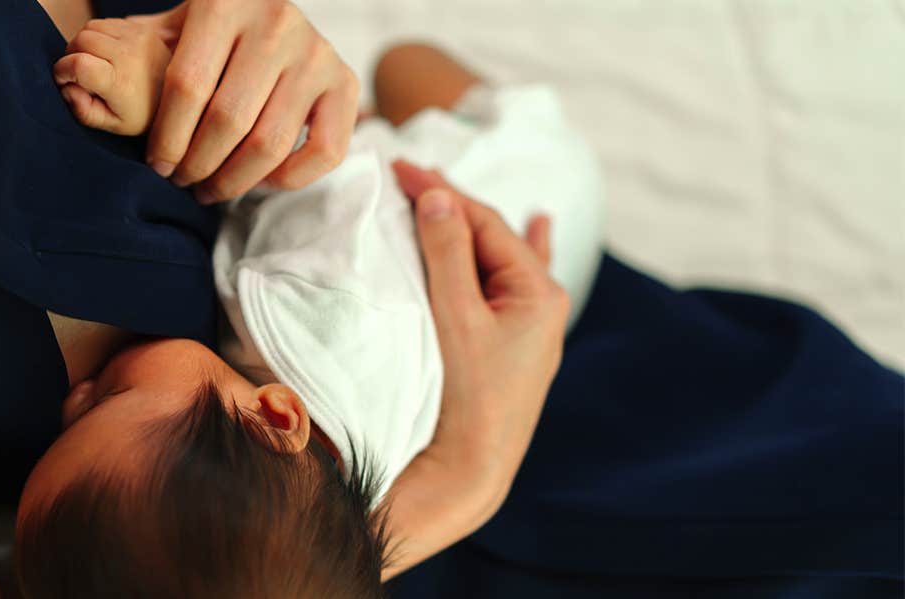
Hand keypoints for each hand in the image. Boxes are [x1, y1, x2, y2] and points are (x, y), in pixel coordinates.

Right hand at [54, 18, 172, 135]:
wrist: (176, 97)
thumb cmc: (141, 115)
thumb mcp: (113, 125)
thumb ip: (84, 111)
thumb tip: (66, 89)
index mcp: (121, 82)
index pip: (77, 63)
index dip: (62, 72)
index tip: (66, 82)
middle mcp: (130, 55)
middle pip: (79, 40)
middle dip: (71, 56)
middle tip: (80, 75)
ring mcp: (137, 37)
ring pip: (89, 27)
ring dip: (84, 44)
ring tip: (95, 64)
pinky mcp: (141, 28)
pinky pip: (105, 22)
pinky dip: (98, 36)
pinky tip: (108, 54)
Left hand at [126, 0, 358, 203]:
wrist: (272, 13)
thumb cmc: (211, 33)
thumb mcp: (177, 26)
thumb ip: (144, 50)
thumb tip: (86, 79)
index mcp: (224, 2)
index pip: (187, 86)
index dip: (166, 138)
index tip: (157, 165)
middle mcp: (276, 23)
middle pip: (227, 120)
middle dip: (197, 164)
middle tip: (182, 181)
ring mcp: (316, 54)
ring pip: (269, 142)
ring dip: (233, 180)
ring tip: (210, 189)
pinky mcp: (346, 84)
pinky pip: (322, 151)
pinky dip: (288, 178)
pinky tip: (260, 181)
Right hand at [392, 160, 568, 496]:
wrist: (470, 469)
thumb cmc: (465, 395)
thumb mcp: (456, 317)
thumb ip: (448, 254)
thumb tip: (438, 197)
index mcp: (538, 293)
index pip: (484, 224)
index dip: (441, 192)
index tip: (400, 168)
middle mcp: (541, 306)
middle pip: (491, 239)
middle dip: (453, 207)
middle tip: (409, 177)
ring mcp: (528, 328)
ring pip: (496, 260)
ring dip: (472, 228)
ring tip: (459, 195)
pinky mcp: (511, 347)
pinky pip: (509, 286)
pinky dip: (510, 255)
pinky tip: (542, 227)